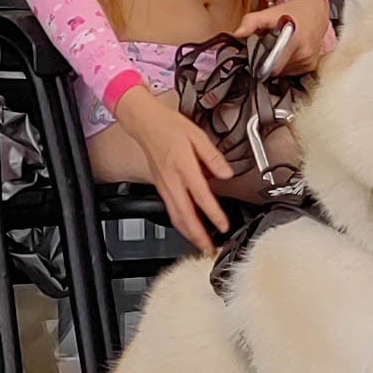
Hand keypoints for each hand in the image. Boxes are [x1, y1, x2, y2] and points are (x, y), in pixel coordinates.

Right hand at [114, 86, 232, 252]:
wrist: (145, 123)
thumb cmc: (169, 127)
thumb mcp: (197, 136)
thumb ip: (213, 157)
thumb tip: (226, 173)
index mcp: (183, 167)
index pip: (201, 196)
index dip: (213, 214)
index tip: (223, 225)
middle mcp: (172, 180)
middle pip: (185, 215)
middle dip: (197, 235)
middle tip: (209, 249)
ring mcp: (164, 186)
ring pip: (175, 216)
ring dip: (188, 233)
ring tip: (199, 244)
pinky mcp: (160, 186)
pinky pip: (170, 209)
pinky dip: (180, 223)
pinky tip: (187, 226)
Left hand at [233, 0, 331, 75]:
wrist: (316, 11)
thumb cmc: (292, 12)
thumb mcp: (270, 13)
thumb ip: (251, 22)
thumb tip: (236, 35)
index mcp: (294, 40)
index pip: (271, 65)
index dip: (260, 62)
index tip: (256, 55)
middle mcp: (304, 53)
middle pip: (275, 70)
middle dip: (267, 62)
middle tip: (267, 48)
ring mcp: (309, 62)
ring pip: (283, 73)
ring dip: (277, 64)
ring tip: (278, 49)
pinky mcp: (311, 66)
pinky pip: (292, 72)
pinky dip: (286, 65)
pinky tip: (287, 52)